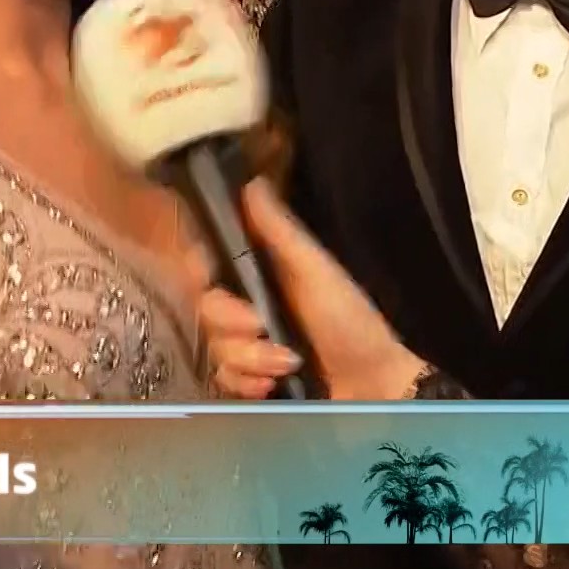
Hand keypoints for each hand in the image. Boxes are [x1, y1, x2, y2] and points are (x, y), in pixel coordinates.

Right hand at [200, 181, 426, 400]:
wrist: (371, 385)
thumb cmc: (349, 320)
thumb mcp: (316, 271)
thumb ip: (280, 232)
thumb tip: (251, 182)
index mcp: (261, 274)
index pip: (207, 267)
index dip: (198, 273)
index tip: (207, 278)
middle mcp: (248, 307)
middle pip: (206, 311)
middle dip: (232, 325)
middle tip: (262, 328)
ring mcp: (249, 347)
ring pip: (215, 350)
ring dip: (249, 360)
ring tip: (286, 365)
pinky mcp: (251, 381)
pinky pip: (224, 381)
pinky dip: (246, 385)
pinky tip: (271, 387)